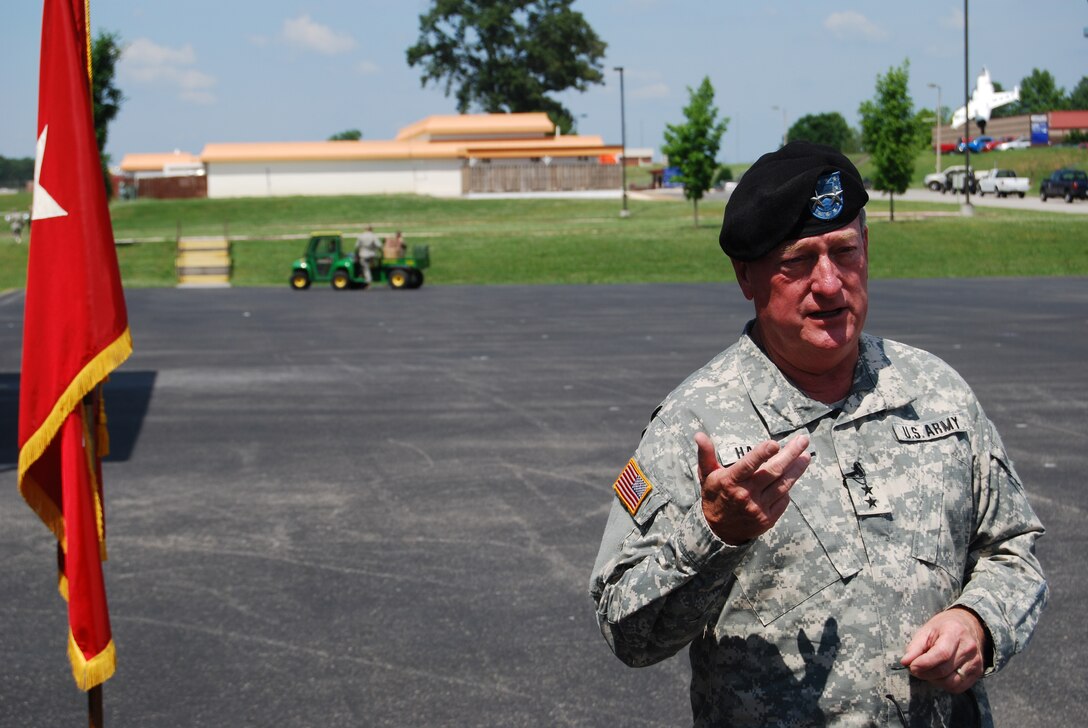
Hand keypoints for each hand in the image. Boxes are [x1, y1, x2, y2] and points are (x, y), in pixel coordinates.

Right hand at [695, 432, 810, 545]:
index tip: (774, 443)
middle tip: (803, 440)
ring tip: (806, 456)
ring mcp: (758, 508)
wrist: (718, 530)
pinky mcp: (767, 519)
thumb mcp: (706, 475)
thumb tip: (699, 435)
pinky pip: (783, 500)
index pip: (748, 465)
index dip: (761, 454)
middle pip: (773, 472)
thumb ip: (705, 454)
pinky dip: (788, 487)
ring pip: (783, 485)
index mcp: (730, 481)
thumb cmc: (714, 496)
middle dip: (791, 454)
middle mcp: (745, 495)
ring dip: (797, 469)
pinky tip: (793, 476)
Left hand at [900, 607, 987, 692]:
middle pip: (944, 670)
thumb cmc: (943, 628)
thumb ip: (915, 647)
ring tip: (927, 671)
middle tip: (914, 669)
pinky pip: (958, 687)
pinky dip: (944, 685)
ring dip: (934, 680)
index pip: (941, 654)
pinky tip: (939, 675)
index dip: (924, 663)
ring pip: (951, 682)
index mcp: (955, 632)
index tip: (911, 666)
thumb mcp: (926, 631)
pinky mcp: (978, 673)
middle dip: (925, 673)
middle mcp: (969, 648)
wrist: (967, 626)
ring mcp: (975, 662)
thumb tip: (905, 662)